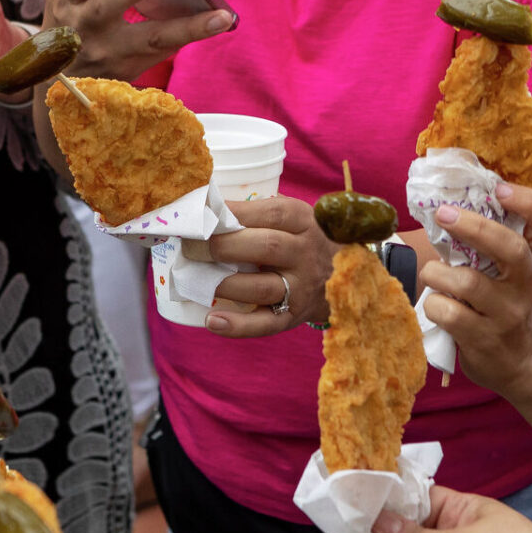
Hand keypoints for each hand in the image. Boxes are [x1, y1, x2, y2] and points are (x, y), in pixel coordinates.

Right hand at [43, 0, 233, 80]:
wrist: (62, 75)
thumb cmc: (69, 15)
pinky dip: (192, 33)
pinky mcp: (132, 67)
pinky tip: (221, 21)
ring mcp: (110, 51)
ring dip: (186, 26)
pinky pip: (166, 50)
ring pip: (150, 39)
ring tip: (220, 16)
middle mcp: (86, 27)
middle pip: (105, 9)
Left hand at [204, 196, 335, 335]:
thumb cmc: (298, 239)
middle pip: (267, 247)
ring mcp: (301, 288)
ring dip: (224, 284)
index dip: (234, 212)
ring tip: (195, 279)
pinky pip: (266, 324)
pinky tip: (211, 320)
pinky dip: (237, 326)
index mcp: (303, 221)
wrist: (340, 276)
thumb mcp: (290, 217)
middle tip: (191, 247)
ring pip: (262, 287)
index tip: (203, 213)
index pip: (271, 213)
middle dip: (223, 246)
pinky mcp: (293, 316)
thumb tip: (204, 206)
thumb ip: (256, 211)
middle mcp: (306, 254)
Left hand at [415, 183, 531, 397]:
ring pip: (467, 282)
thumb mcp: (508, 273)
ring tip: (431, 275)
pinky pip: (448, 313)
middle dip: (473, 226)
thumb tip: (445, 202)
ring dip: (436, 273)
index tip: (500, 189)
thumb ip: (488, 243)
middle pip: (510, 248)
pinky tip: (436, 306)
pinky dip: (433, 305)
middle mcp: (526, 284)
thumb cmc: (503, 304)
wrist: (521, 364)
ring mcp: (507, 314)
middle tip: (443, 214)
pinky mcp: (485, 339)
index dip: (530, 202)